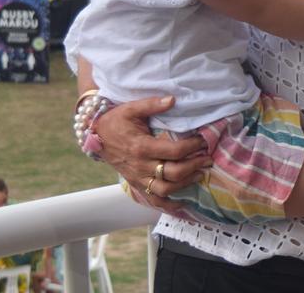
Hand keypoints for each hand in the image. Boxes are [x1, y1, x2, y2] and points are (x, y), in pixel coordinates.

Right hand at [95, 96, 210, 211]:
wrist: (95, 136)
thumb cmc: (116, 121)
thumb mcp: (131, 108)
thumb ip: (152, 104)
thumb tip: (173, 99)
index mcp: (142, 147)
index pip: (174, 151)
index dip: (192, 147)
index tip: (203, 141)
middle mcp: (141, 165)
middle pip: (174, 172)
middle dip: (195, 166)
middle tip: (208, 159)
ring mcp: (138, 178)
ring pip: (166, 189)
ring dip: (186, 184)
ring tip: (200, 174)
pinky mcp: (136, 184)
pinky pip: (153, 199)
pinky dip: (168, 204)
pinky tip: (182, 201)